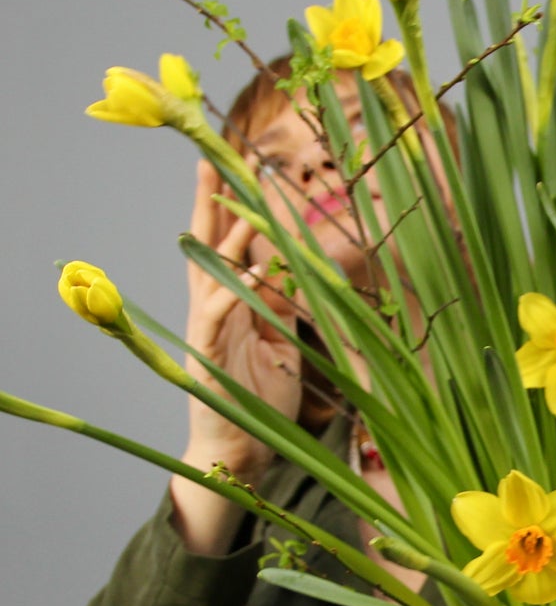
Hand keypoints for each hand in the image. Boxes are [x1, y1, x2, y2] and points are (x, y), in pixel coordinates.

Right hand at [169, 160, 299, 553]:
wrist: (239, 449)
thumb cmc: (258, 394)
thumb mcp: (281, 342)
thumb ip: (284, 306)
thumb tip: (297, 271)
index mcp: (233, 300)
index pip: (229, 241)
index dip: (232, 203)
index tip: (241, 164)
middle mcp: (214, 307)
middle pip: (209, 243)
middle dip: (213, 201)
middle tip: (219, 157)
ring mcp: (208, 329)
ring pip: (212, 272)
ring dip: (227, 239)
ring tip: (239, 203)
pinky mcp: (208, 355)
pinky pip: (215, 318)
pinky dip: (227, 296)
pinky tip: (240, 277)